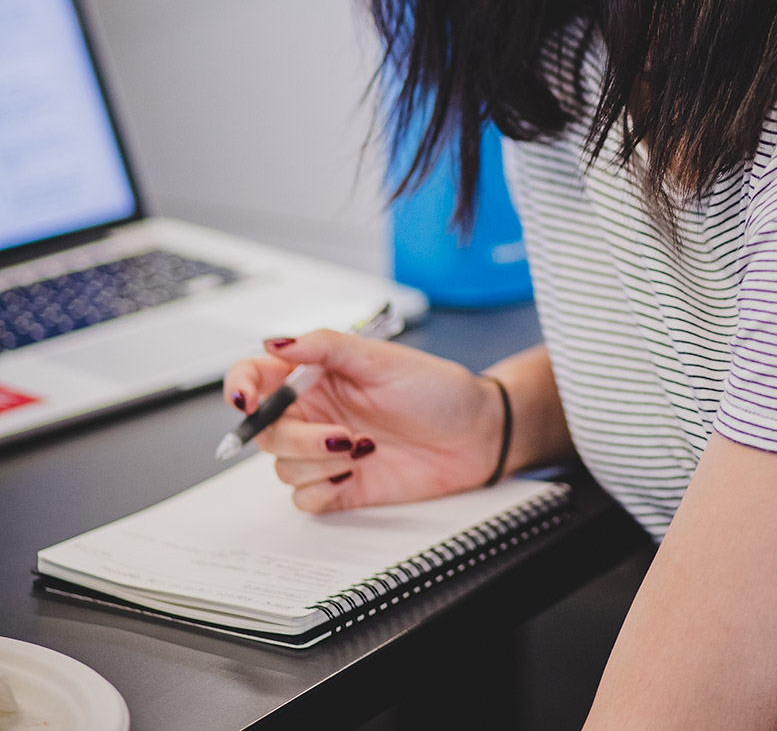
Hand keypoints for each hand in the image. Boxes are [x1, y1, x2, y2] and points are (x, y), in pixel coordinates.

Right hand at [223, 330, 506, 513]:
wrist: (475, 434)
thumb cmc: (436, 390)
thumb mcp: (381, 358)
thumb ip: (325, 346)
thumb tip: (276, 341)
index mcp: (317, 374)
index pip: (255, 376)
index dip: (239, 388)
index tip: (245, 401)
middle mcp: (315, 411)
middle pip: (264, 431)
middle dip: (297, 437)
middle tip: (341, 434)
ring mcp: (325, 450)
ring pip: (282, 467)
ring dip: (317, 462)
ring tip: (363, 447)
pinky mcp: (340, 485)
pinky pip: (304, 498)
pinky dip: (324, 489)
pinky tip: (357, 471)